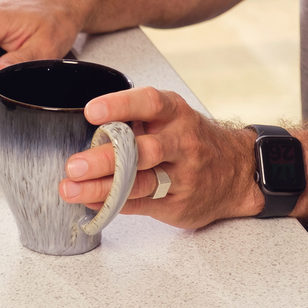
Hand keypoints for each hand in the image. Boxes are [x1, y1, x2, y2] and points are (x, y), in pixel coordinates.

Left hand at [58, 87, 263, 228]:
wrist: (236, 171)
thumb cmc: (190, 138)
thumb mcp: (171, 117)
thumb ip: (136, 120)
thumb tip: (89, 129)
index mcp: (175, 112)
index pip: (148, 103)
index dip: (119, 106)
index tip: (91, 112)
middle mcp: (181, 142)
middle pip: (141, 150)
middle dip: (105, 159)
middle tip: (74, 166)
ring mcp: (181, 176)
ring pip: (139, 183)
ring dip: (101, 188)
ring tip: (72, 190)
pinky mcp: (177, 203)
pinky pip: (141, 204)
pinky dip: (112, 204)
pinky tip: (90, 202)